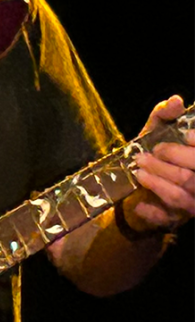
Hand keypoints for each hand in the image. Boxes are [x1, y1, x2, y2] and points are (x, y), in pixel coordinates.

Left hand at [120, 96, 193, 234]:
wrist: (133, 193)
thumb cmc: (152, 156)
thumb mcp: (155, 133)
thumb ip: (164, 116)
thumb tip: (175, 101)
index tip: (183, 135)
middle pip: (192, 176)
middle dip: (172, 160)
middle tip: (147, 154)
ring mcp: (190, 205)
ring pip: (179, 196)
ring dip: (157, 182)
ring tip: (139, 170)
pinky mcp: (173, 220)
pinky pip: (164, 218)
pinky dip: (150, 210)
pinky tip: (139, 203)